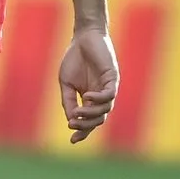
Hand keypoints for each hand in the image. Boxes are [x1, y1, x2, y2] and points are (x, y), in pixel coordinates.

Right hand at [57, 27, 119, 143]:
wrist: (82, 38)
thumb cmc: (74, 59)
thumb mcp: (66, 84)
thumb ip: (68, 102)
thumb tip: (71, 120)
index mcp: (90, 100)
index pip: (89, 122)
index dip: (82, 132)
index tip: (72, 140)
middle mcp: (101, 96)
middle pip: (99, 120)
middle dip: (86, 126)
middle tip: (72, 124)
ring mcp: (107, 88)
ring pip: (105, 110)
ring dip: (90, 114)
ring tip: (77, 111)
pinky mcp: (112, 78)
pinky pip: (109, 94)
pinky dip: (99, 99)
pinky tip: (87, 97)